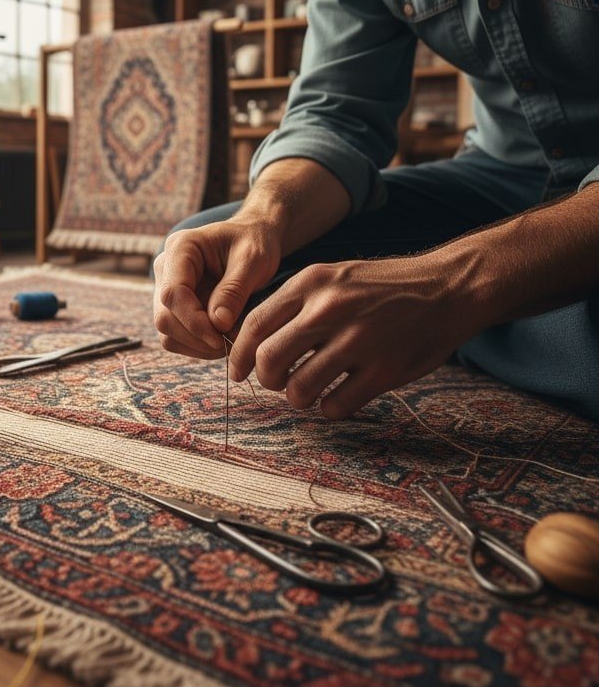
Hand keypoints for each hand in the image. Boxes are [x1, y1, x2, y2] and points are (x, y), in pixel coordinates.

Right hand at [153, 219, 281, 358]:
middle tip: (230, 344)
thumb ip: (234, 290)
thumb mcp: (253, 260)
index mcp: (180, 248)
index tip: (221, 339)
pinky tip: (221, 339)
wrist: (253, 239)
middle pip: (164, 316)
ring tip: (229, 342)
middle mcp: (165, 269)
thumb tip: (218, 324)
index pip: (173, 293)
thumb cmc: (255, 243)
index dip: (193, 321)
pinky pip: (175, 338)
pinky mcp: (173, 308)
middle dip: (196, 337)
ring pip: (167, 331)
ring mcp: (165, 289)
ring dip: (196, 345)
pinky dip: (196, 347)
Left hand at [228, 254, 486, 418]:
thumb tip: (251, 341)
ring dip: (298, 397)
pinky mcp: (384, 370)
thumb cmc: (382, 287)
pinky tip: (337, 397)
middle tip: (277, 383)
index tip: (238, 373)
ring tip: (310, 390)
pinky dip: (329, 409)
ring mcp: (358, 341)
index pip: (254, 325)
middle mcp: (329, 310)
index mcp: (311, 283)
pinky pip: (336, 406)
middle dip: (266, 380)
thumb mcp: (333, 277)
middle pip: (269, 360)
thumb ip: (294, 303)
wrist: (448, 287)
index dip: (239, 356)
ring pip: (299, 389)